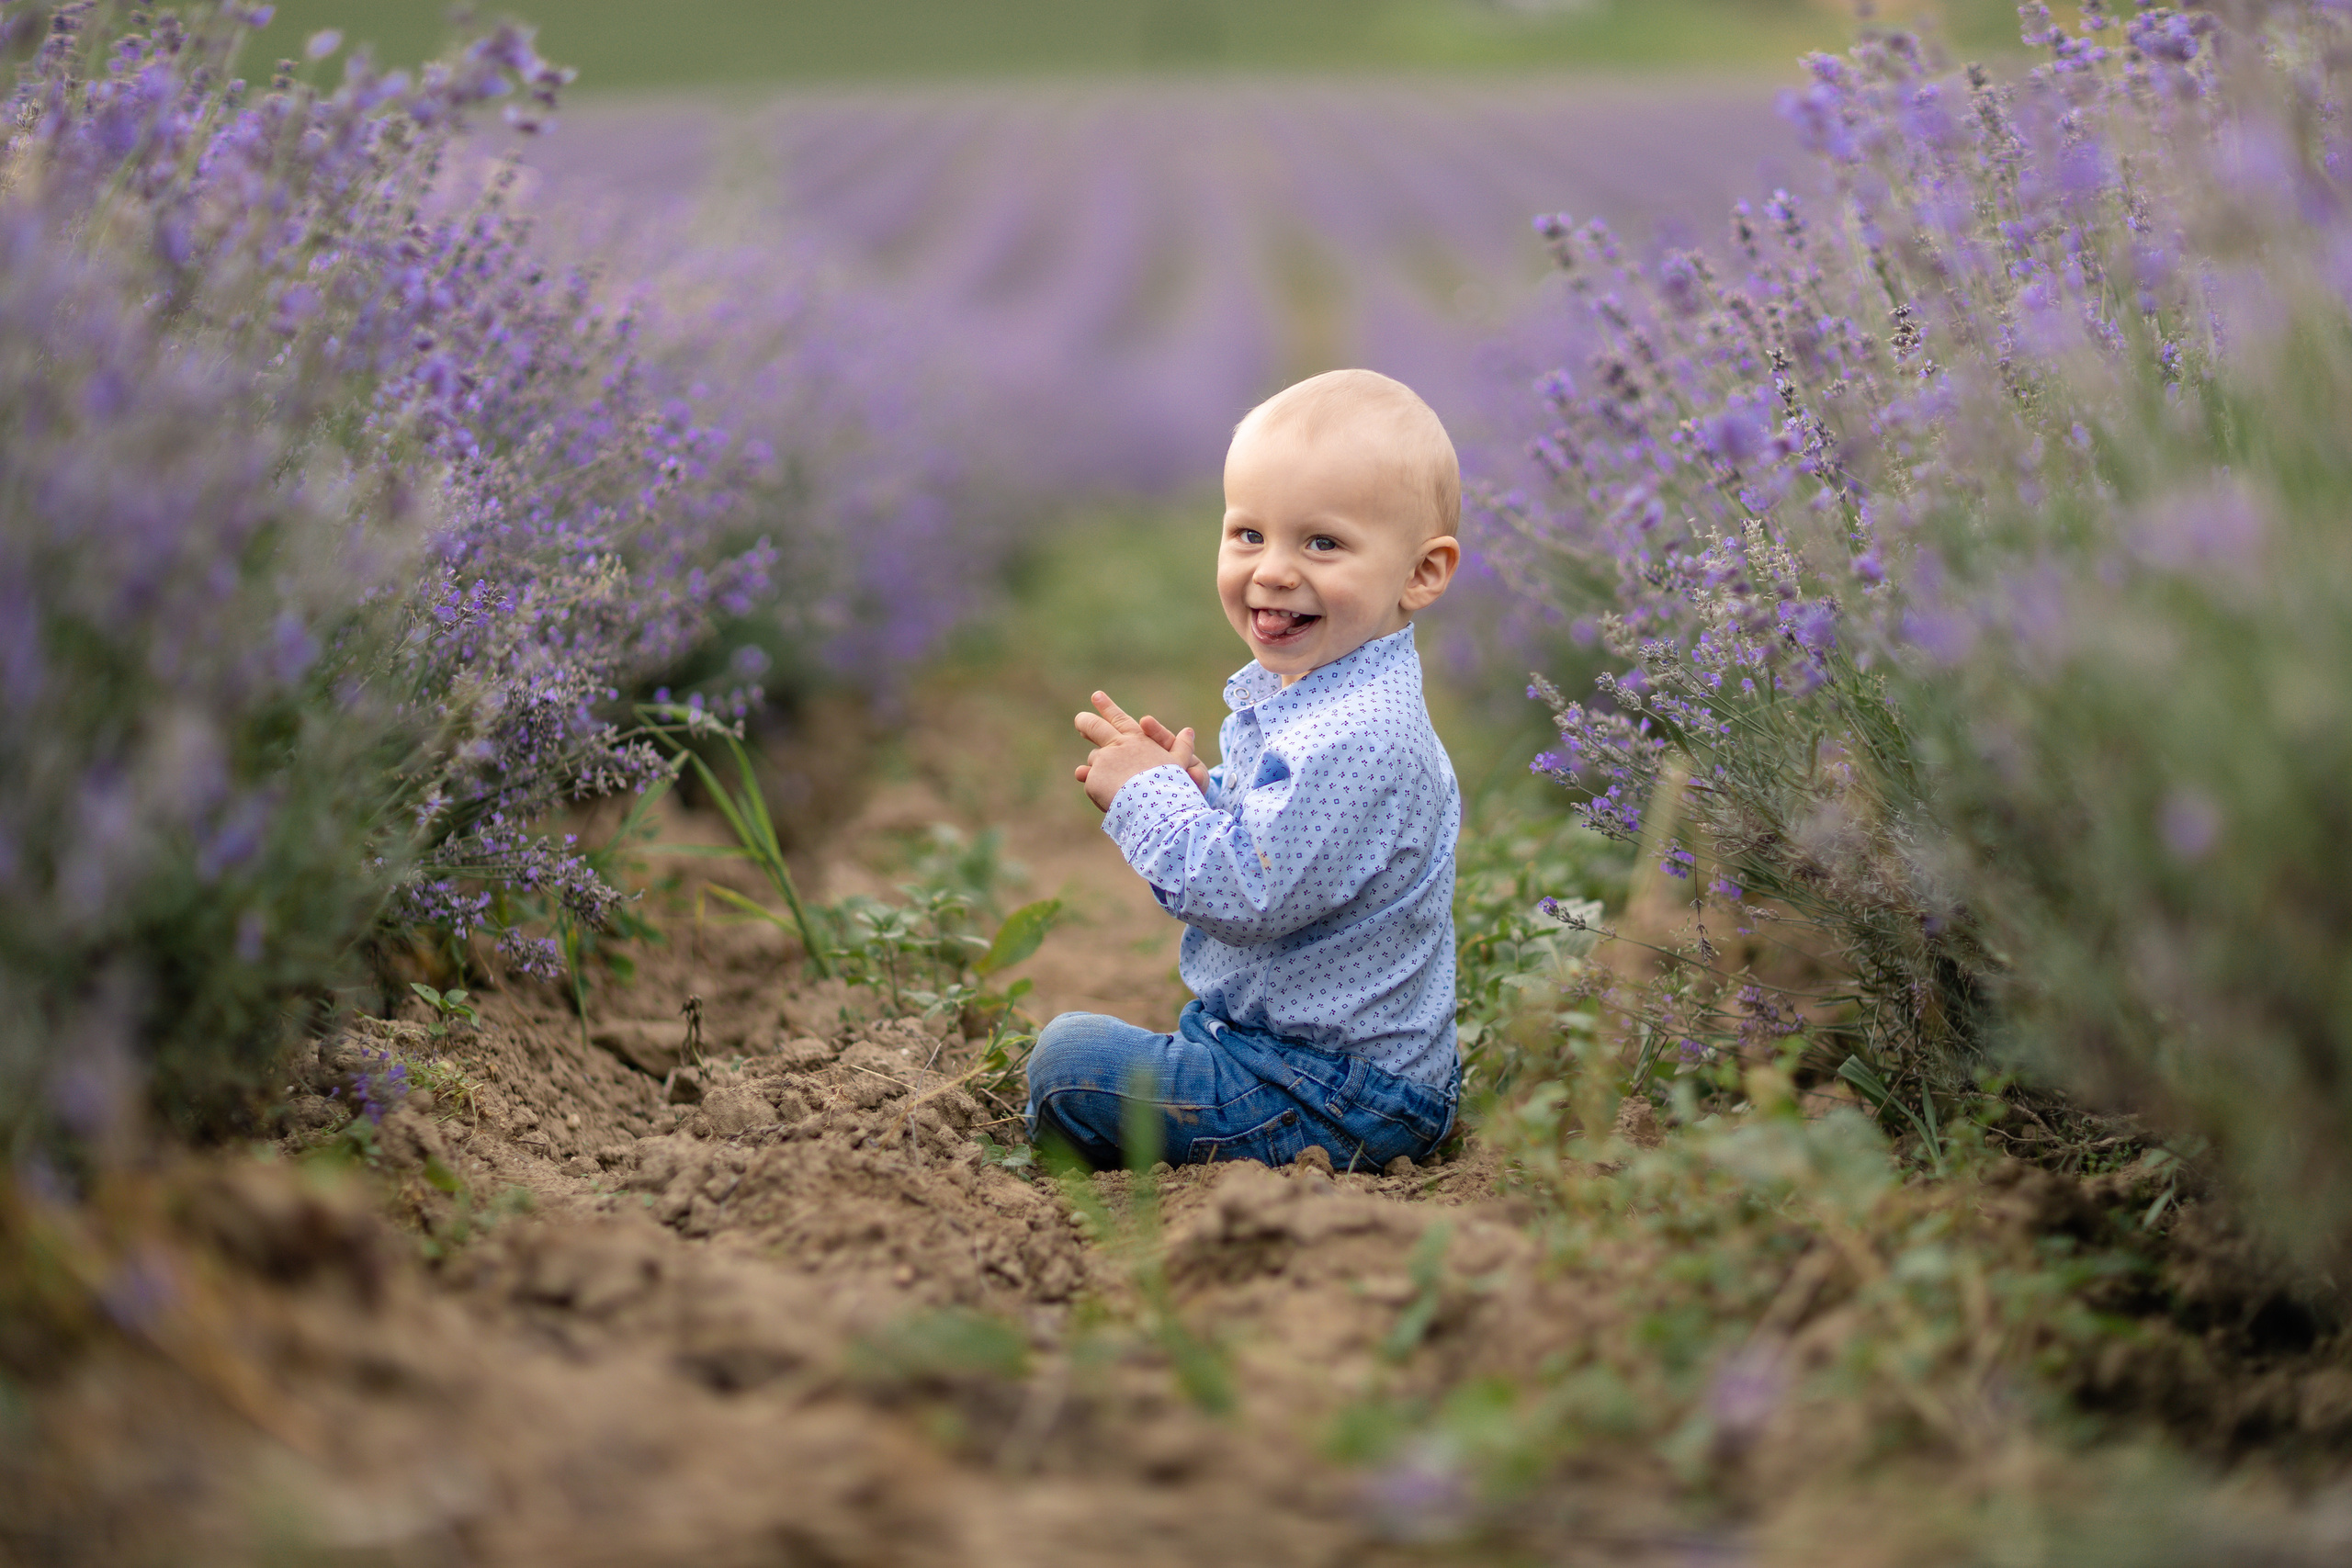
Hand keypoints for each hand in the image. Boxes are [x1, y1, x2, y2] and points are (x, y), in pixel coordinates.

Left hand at [1072, 692, 1208, 811]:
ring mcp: (1102, 763)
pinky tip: (1110, 799)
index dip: (1106, 706)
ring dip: (1096, 767)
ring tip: (1108, 781)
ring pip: (1093, 761)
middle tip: (1080, 720)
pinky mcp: (1093, 781)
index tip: (1096, 696)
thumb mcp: (1180, 764)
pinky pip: (1092, 784)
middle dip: (1085, 721)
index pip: (1118, 718)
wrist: (1154, 808)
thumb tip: (1188, 730)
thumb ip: (1182, 747)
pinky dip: (1098, 789)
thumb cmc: (1170, 785)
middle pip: (1093, 727)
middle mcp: (1115, 746)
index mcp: (1135, 739)